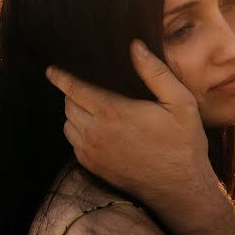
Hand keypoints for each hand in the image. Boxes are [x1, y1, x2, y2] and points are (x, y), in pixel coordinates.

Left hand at [46, 40, 216, 212]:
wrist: (181, 188)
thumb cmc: (183, 143)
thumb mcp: (180, 102)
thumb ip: (155, 72)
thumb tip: (135, 46)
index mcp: (114, 112)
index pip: (75, 89)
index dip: (61, 77)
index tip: (51, 70)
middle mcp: (96, 133)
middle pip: (68, 105)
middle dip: (72, 93)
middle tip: (84, 86)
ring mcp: (93, 153)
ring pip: (68, 125)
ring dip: (74, 113)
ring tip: (89, 106)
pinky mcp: (94, 168)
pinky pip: (74, 144)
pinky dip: (78, 133)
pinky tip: (95, 128)